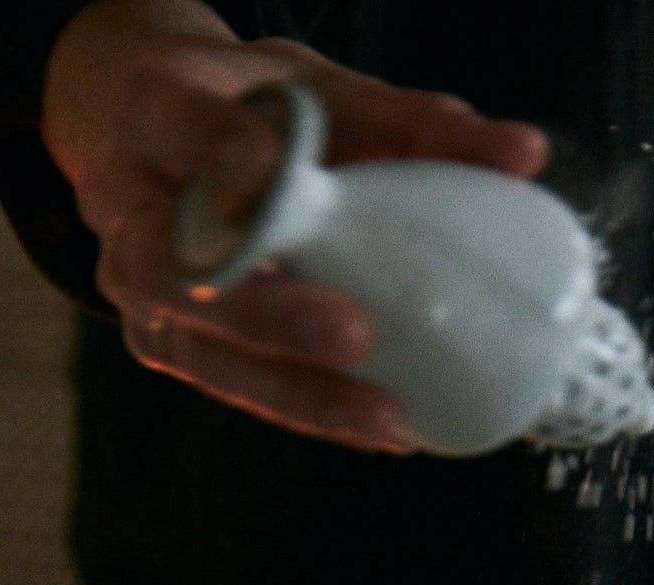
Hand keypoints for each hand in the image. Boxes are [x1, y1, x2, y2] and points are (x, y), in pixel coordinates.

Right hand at [42, 0, 548, 450]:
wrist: (147, 140)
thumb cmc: (243, 109)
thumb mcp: (314, 88)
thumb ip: (409, 120)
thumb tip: (524, 157)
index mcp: (155, 115)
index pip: (179, 128)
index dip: (219, 152)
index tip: (266, 164)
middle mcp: (129, 211)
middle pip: (183, 272)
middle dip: (270, 312)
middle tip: (351, 333)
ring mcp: (142, 291)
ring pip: (208, 352)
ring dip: (299, 392)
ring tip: (382, 418)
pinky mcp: (170, 342)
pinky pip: (236, 386)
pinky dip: (310, 410)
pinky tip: (378, 428)